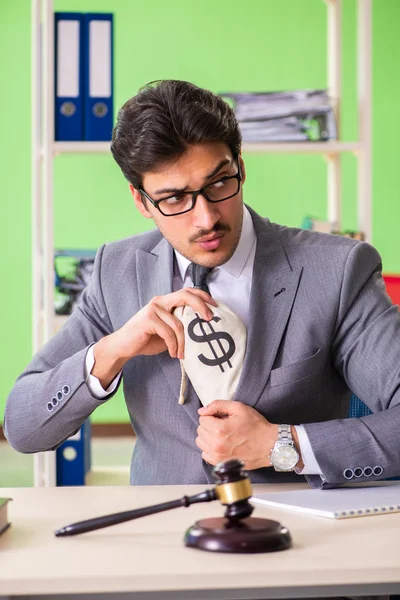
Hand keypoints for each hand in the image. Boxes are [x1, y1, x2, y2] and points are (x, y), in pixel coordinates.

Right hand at [92, 289, 216, 388]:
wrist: (123, 346)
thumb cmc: (146, 339)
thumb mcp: (167, 331)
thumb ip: (180, 325)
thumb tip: (201, 330)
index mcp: (166, 301)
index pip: (187, 291)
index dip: (202, 296)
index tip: (215, 306)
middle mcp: (160, 301)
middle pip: (185, 296)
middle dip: (201, 306)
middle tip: (210, 320)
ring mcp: (153, 308)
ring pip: (178, 323)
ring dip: (184, 342)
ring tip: (182, 354)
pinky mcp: (148, 319)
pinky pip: (169, 333)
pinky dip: (174, 346)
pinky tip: (174, 354)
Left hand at [196, 400, 278, 469]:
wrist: (269, 445)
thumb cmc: (256, 426)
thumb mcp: (239, 408)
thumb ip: (217, 405)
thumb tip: (202, 411)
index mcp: (219, 429)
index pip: (202, 418)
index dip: (212, 415)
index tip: (221, 417)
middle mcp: (216, 444)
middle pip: (200, 430)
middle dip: (209, 425)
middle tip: (223, 425)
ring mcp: (217, 456)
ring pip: (200, 442)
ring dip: (208, 436)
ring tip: (221, 434)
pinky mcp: (220, 463)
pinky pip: (205, 454)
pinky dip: (210, 448)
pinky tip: (221, 444)